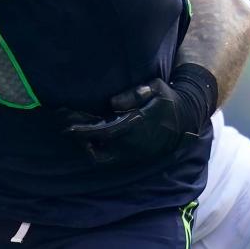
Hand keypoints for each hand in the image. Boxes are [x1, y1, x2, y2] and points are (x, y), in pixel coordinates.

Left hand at [61, 64, 217, 164]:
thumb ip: (135, 94)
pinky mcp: (136, 157)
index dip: (83, 129)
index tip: (65, 123)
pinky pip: (111, 160)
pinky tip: (88, 140)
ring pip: (102, 157)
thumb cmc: (167, 99)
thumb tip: (113, 104)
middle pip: (97, 145)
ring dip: (86, 145)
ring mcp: (134, 153)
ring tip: (73, 131)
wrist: (187, 119)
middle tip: (63, 125)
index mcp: (135, 125)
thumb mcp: (155, 88)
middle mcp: (133, 143)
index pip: (102, 131)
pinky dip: (97, 152)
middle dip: (79, 135)